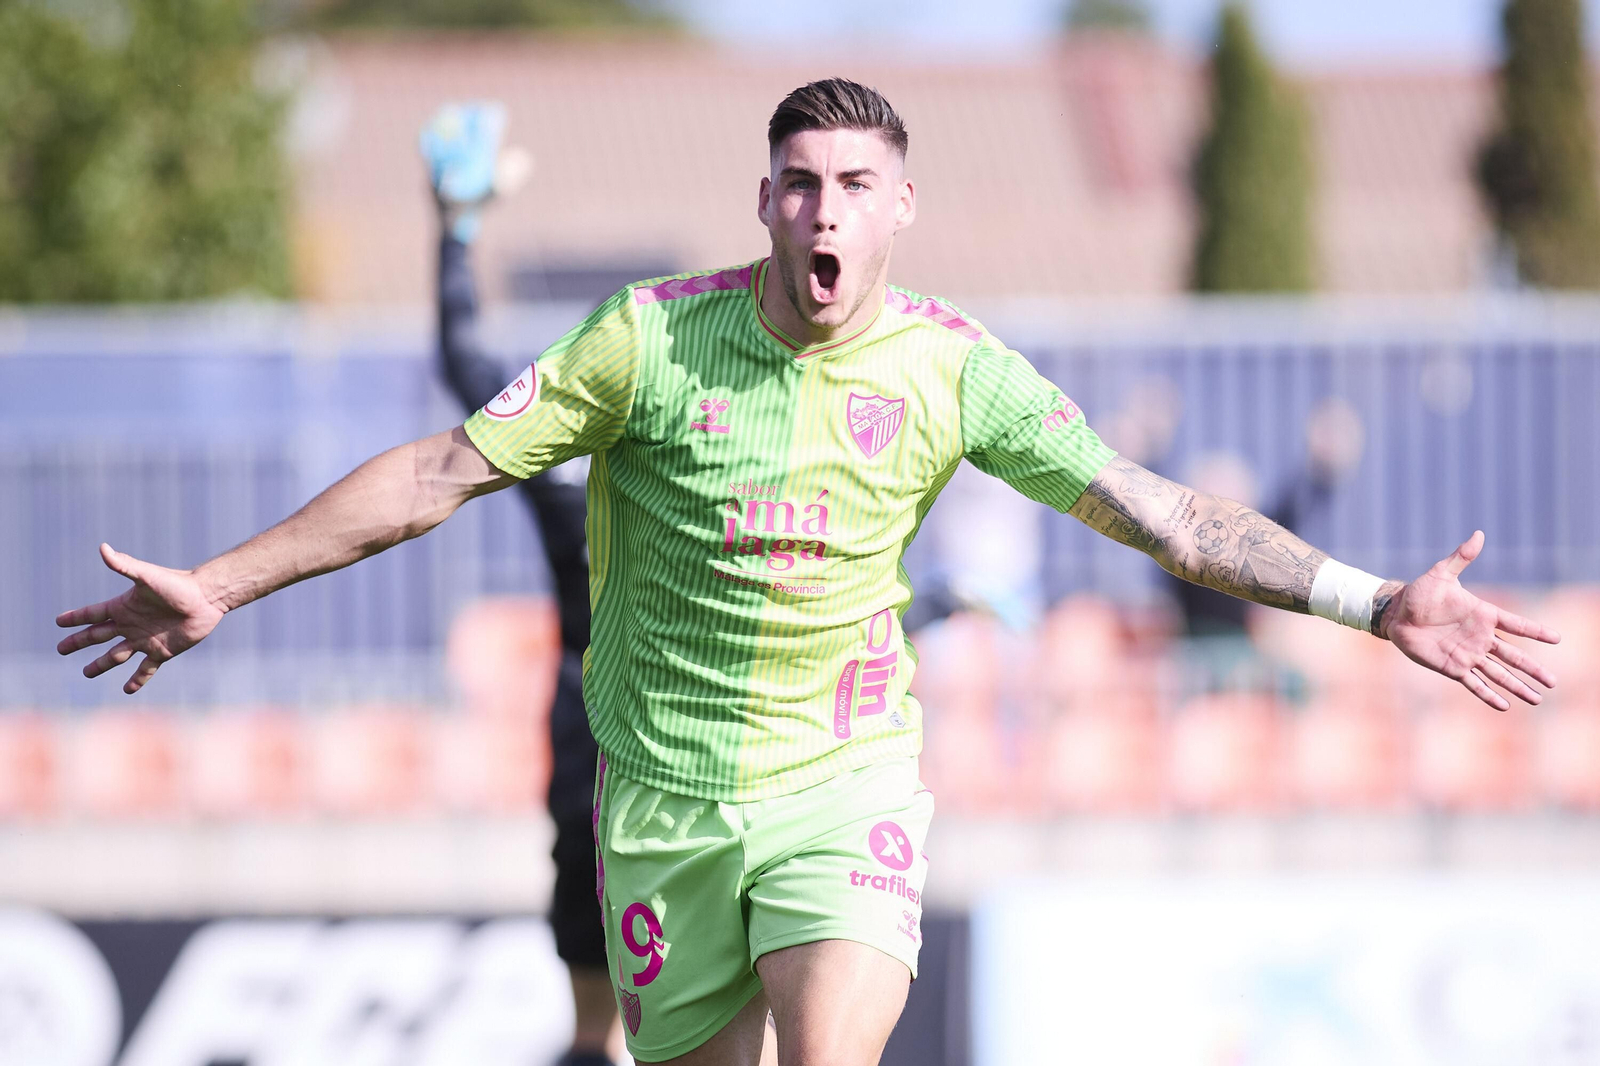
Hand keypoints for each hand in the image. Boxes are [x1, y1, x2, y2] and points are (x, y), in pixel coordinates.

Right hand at [55, 544, 224, 693]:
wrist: (207, 598)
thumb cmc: (178, 584)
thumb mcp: (147, 576)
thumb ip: (124, 565)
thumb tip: (102, 547)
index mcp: (124, 607)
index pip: (92, 614)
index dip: (75, 618)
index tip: (58, 622)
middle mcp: (131, 624)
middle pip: (98, 636)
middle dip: (79, 642)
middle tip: (61, 649)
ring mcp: (145, 639)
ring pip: (117, 656)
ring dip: (101, 665)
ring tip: (87, 673)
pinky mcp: (162, 652)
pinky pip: (146, 670)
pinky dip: (137, 680)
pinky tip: (127, 689)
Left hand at [1380, 531, 1559, 710]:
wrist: (1396, 614)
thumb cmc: (1419, 593)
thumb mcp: (1440, 574)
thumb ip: (1461, 557)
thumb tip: (1478, 534)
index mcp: (1483, 615)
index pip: (1516, 625)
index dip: (1535, 631)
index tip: (1557, 638)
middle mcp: (1480, 637)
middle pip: (1514, 656)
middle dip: (1533, 669)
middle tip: (1554, 682)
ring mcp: (1468, 654)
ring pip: (1499, 673)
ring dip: (1517, 686)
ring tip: (1537, 699)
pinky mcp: (1452, 667)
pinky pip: (1474, 683)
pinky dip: (1488, 695)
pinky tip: (1505, 706)